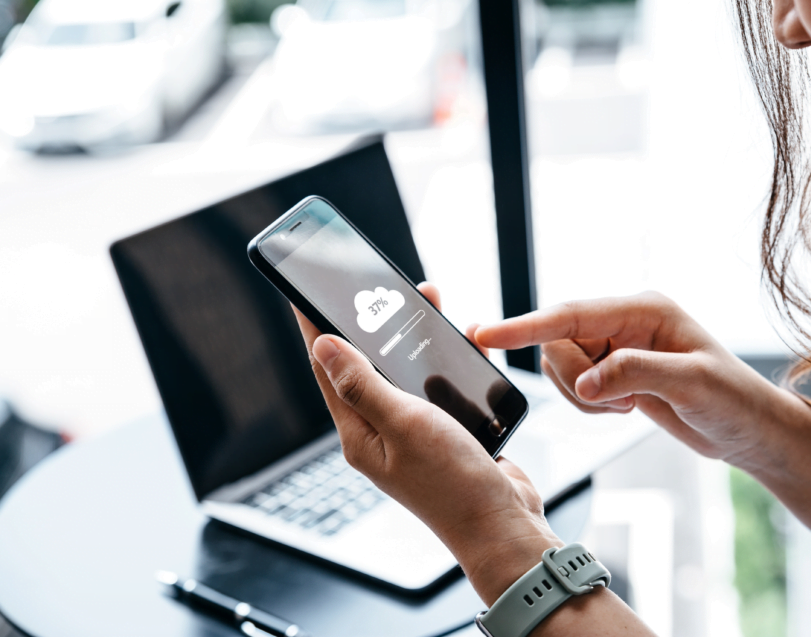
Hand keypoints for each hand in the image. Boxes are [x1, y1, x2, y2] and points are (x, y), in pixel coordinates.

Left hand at [294, 283, 560, 604]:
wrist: (503, 525)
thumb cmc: (452, 483)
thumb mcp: (403, 424)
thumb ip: (363, 385)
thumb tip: (322, 345)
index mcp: (359, 433)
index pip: (327, 369)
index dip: (316, 327)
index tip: (307, 291)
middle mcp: (381, 432)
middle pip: (368, 365)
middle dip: (374, 323)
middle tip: (379, 287)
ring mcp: (414, 433)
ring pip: (407, 372)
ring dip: (414, 338)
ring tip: (426, 302)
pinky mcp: (445, 433)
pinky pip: (440, 386)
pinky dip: (449, 362)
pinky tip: (464, 343)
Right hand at [474, 291, 799, 466]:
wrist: (749, 432)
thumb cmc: (735, 401)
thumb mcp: (692, 385)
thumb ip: (634, 375)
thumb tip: (585, 384)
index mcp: (644, 309)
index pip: (572, 314)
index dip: (526, 326)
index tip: (487, 334)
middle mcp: (625, 322)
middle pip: (558, 342)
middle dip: (574, 380)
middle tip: (616, 403)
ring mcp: (617, 346)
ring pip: (562, 366)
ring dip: (582, 396)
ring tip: (627, 407)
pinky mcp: (614, 371)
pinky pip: (575, 385)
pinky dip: (589, 405)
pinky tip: (625, 408)